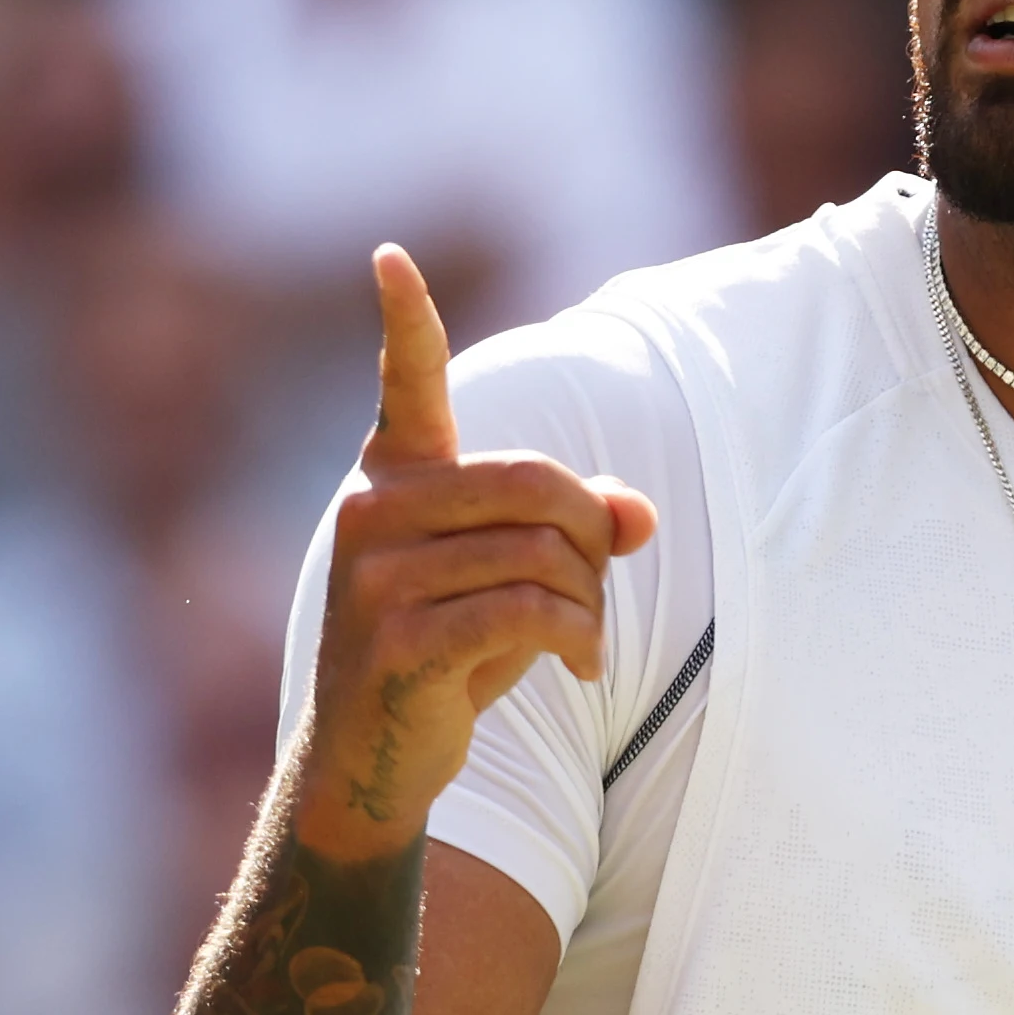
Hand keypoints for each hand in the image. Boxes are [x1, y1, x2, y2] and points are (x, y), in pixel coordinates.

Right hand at [293, 246, 659, 862]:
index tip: (389, 256)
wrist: (373, 758)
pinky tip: (578, 668)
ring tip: (580, 639)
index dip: (405, 319)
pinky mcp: (397, 640)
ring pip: (543, 555)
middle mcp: (372, 511)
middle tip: (595, 587)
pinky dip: (579, 640)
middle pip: (537, 483)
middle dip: (591, 537)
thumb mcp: (517, 578)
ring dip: (588, 603)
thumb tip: (641, 517)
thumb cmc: (450, 652)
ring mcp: (376, 576)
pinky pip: (528, 611)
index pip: (406, 383)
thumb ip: (576, 532)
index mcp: (393, 478)